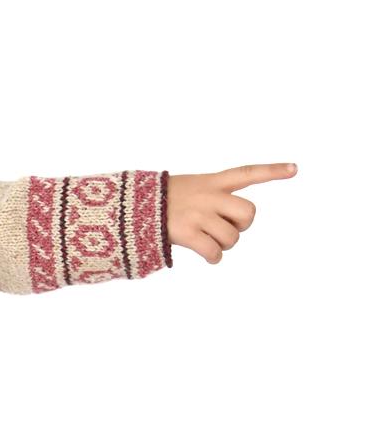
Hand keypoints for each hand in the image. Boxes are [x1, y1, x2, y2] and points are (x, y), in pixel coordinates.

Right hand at [167, 163, 296, 263]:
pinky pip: (214, 251)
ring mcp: (199, 215)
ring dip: (225, 245)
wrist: (130, 209)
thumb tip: (231, 225)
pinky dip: (214, 257)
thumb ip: (212, 196)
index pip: (247, 173)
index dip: (272, 171)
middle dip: (243, 225)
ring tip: (210, 244)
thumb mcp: (189, 187)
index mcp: (211, 181)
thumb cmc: (160, 201)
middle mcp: (209, 196)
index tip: (296, 169)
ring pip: (232, 236)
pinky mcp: (188, 233)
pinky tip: (209, 257)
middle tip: (227, 229)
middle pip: (248, 213)